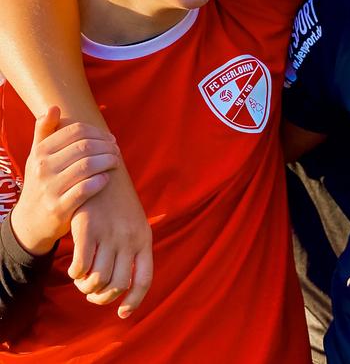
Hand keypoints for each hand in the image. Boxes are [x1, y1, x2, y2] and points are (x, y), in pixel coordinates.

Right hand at [9, 107, 117, 256]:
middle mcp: (42, 168)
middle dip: (107, 146)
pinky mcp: (60, 208)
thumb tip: (53, 107)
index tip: (109, 137)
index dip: (98, 132)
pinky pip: (85, 189)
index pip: (76, 131)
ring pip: (87, 166)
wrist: (30, 221)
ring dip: (108, 161)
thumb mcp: (37, 155)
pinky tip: (107, 178)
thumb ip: (44, 131)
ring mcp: (50, 188)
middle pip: (85, 147)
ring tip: (116, 161)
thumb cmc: (41, 181)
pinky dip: (100, 181)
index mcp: (40, 151)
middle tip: (116, 149)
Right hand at [68, 149, 152, 318]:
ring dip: (87, 287)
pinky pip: (80, 265)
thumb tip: (127, 273)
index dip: (135, 300)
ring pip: (98, 280)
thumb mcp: (133, 221)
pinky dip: (75, 273)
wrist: (103, 166)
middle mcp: (130, 239)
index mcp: (144, 238)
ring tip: (82, 281)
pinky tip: (73, 270)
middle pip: (118, 285)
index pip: (144, 279)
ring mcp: (109, 234)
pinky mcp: (88, 228)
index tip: (123, 313)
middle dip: (103, 297)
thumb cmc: (117, 198)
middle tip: (92, 294)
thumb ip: (133, 245)